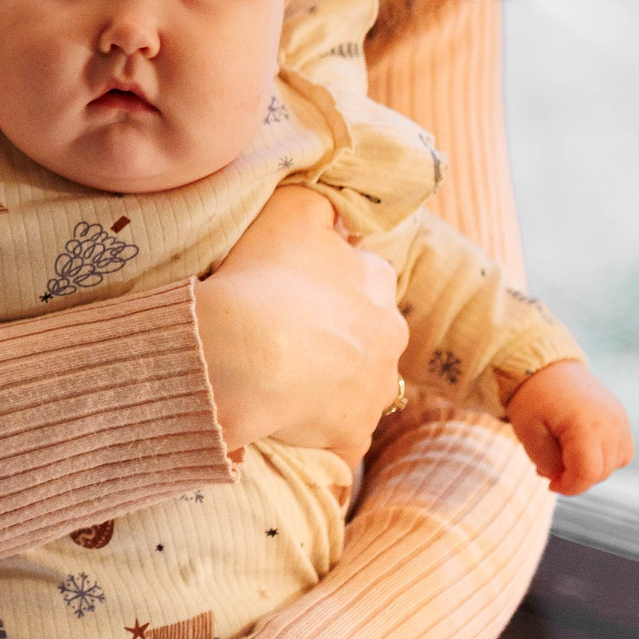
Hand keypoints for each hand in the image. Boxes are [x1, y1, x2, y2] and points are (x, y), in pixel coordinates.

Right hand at [198, 187, 405, 457]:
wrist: (248, 355)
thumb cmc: (267, 276)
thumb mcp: (291, 208)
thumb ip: (319, 202)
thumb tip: (337, 211)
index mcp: (378, 284)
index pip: (364, 274)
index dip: (326, 278)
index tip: (290, 284)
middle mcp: (390, 340)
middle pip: (365, 333)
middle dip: (336, 333)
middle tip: (282, 331)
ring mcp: (373, 393)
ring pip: (355, 385)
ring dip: (327, 382)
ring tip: (276, 378)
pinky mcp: (350, 436)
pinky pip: (336, 436)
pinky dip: (316, 430)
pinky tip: (285, 423)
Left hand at [508, 361, 634, 494]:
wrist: (545, 366)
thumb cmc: (532, 399)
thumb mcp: (528, 433)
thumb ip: (548, 463)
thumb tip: (565, 479)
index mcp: (586, 426)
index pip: (588, 473)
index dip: (570, 486)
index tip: (550, 484)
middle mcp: (611, 424)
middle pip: (601, 472)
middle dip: (576, 477)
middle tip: (548, 467)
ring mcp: (621, 421)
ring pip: (614, 464)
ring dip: (590, 468)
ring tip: (562, 453)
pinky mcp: (622, 419)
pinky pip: (621, 451)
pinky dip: (603, 457)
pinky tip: (579, 446)